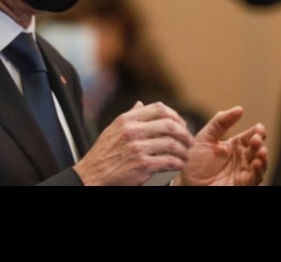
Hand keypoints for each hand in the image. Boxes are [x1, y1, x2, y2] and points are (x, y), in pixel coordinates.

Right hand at [74, 101, 193, 185]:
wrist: (91, 176)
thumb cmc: (103, 154)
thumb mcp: (113, 130)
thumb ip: (130, 116)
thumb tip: (140, 104)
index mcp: (127, 120)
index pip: (159, 108)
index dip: (175, 115)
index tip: (181, 124)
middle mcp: (133, 131)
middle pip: (170, 125)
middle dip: (184, 133)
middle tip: (189, 140)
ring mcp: (137, 148)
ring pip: (172, 144)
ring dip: (184, 150)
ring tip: (185, 154)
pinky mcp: (142, 165)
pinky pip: (169, 161)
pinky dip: (178, 163)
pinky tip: (179, 164)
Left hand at [174, 106, 266, 185]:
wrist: (186, 183)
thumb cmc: (193, 162)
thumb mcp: (205, 137)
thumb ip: (221, 122)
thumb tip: (239, 109)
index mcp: (235, 145)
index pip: (251, 135)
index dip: (257, 131)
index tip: (258, 129)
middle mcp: (242, 158)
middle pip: (257, 148)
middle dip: (259, 143)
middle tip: (256, 139)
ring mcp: (243, 172)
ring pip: (260, 164)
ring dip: (263, 157)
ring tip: (260, 151)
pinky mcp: (242, 185)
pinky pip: (255, 179)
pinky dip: (258, 171)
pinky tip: (257, 163)